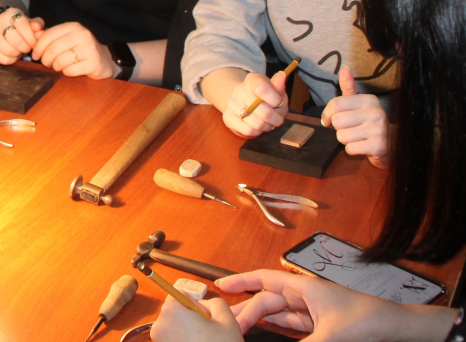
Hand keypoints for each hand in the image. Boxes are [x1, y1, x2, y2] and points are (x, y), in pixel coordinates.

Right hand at [0, 8, 43, 64]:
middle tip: (28, 48)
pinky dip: (10, 60)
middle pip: (15, 40)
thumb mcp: (29, 21)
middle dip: (26, 47)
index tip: (34, 42)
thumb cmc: (19, 24)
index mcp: (11, 13)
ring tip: (20, 51)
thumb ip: (37, 25)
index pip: (23, 26)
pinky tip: (13, 56)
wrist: (2, 24)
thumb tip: (40, 32)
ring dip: (17, 54)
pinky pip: (0, 58)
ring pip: (7, 50)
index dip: (31, 37)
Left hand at [30, 22, 113, 78]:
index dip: (38, 47)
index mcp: (73, 26)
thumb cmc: (79, 49)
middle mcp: (83, 35)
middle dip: (45, 59)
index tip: (36, 55)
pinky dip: (66, 72)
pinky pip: (70, 71)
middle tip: (46, 63)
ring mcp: (89, 49)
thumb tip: (34, 32)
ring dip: (55, 67)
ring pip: (60, 61)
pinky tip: (70, 69)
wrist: (103, 60)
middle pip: (53, 49)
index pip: (48, 35)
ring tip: (58, 66)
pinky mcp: (93, 63)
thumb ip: (48, 35)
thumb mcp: (64, 38)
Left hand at [152, 295, 242, 341]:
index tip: (205, 317)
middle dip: (190, 320)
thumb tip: (205, 304)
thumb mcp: (227, 320)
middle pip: (174, 313)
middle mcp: (160, 326)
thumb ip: (215, 303)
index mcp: (172, 311)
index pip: (178, 295)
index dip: (194, 304)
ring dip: (188, 333)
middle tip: (209, 333)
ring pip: (174, 329)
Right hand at [216, 269, 451, 341]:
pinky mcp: (321, 328)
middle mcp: (305, 297)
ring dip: (260, 321)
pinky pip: (292, 327)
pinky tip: (266, 333)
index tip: (220, 286)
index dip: (241, 281)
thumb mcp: (329, 337)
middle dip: (246, 311)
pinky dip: (277, 330)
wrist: (396, 330)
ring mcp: (313, 313)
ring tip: (239, 331)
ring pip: (278, 315)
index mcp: (303, 288)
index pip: (264, 280)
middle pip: (268, 302)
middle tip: (226, 325)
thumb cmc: (364, 321)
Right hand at [221, 71, 288, 137]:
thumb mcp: (276, 91)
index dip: (275, 100)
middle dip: (276, 119)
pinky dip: (257, 132)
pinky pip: (248, 131)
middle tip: (277, 118)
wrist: (247, 103)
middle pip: (263, 111)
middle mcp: (239, 89)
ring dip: (267, 126)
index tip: (279, 103)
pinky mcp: (228, 118)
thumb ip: (279, 86)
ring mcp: (231, 104)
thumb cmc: (266, 98)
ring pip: (257, 123)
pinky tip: (257, 127)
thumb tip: (282, 75)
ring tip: (267, 123)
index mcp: (252, 79)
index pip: (262, 89)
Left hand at [322, 66, 389, 168]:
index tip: (328, 120)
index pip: (335, 104)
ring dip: (346, 140)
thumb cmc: (366, 123)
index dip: (327, 115)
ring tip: (358, 138)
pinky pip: (350, 149)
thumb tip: (344, 68)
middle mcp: (376, 111)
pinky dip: (352, 151)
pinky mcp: (379, 146)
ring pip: (342, 136)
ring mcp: (379, 129)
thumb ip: (349, 87)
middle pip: (337, 121)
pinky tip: (362, 146)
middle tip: (351, 129)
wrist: (388, 146)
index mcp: (369, 99)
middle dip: (339, 129)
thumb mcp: (357, 104)